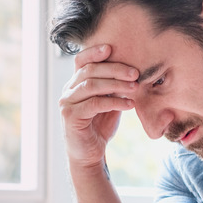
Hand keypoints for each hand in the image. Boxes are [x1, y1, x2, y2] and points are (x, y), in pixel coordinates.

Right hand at [58, 44, 138, 169]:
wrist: (89, 154)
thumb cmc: (99, 127)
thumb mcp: (110, 103)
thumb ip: (115, 88)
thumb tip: (133, 72)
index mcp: (75, 84)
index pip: (81, 61)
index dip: (94, 52)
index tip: (111, 48)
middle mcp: (68, 91)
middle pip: (89, 71)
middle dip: (115, 69)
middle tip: (135, 73)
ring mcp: (67, 103)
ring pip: (92, 85)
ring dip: (116, 85)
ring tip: (135, 88)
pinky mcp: (71, 116)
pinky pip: (94, 104)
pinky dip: (114, 102)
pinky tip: (129, 104)